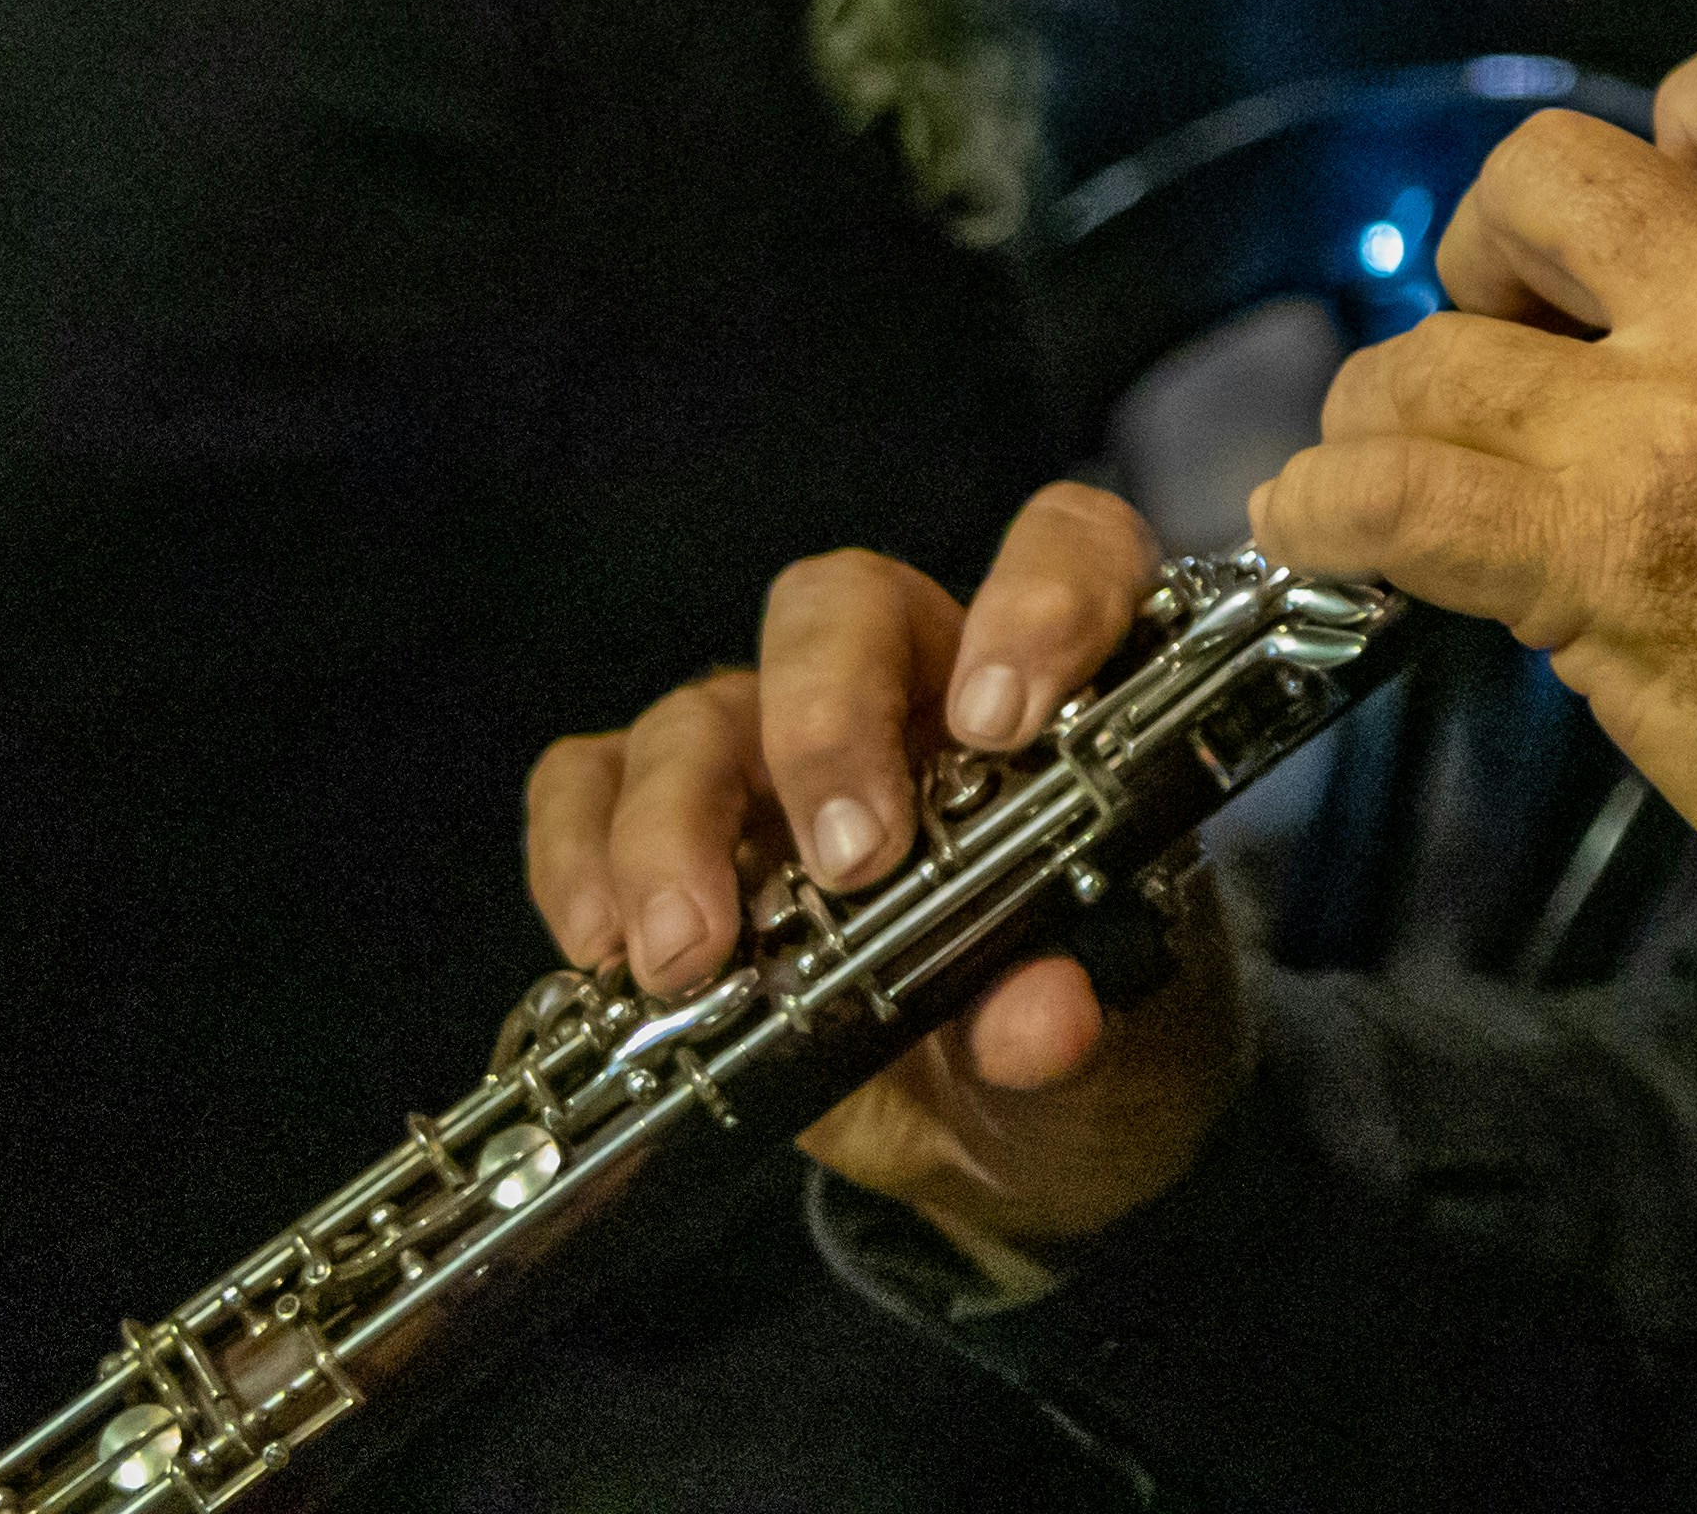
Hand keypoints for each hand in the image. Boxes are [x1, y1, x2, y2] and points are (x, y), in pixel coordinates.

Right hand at [522, 487, 1248, 1276]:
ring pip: (702, 706)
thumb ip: (1082, 1019)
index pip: (1070, 551)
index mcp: (1058, 706)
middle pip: (841, 608)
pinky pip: (592, 782)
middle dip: (826, 722)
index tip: (1002, 719)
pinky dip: (580, 850)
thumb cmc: (1092, 1050)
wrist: (1010, 1145)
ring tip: (689, 957)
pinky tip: (603, 948)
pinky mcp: (687, 838)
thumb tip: (1046, 1016)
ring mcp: (783, 759)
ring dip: (678, 824)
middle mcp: (916, 696)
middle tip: (850, 862)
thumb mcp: (1116, 1056)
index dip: (1041, 595)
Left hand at [1256, 9, 1696, 1003]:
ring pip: (1434, 346)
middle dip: (1499, 241)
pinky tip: (1322, 528)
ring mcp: (1674, 439)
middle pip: (1548, 172)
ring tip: (1403, 448)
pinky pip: (1389, 495)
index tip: (1684, 179)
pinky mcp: (1596, 569)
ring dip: (1393, 399)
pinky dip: (1326, 509)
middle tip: (1513, 322)